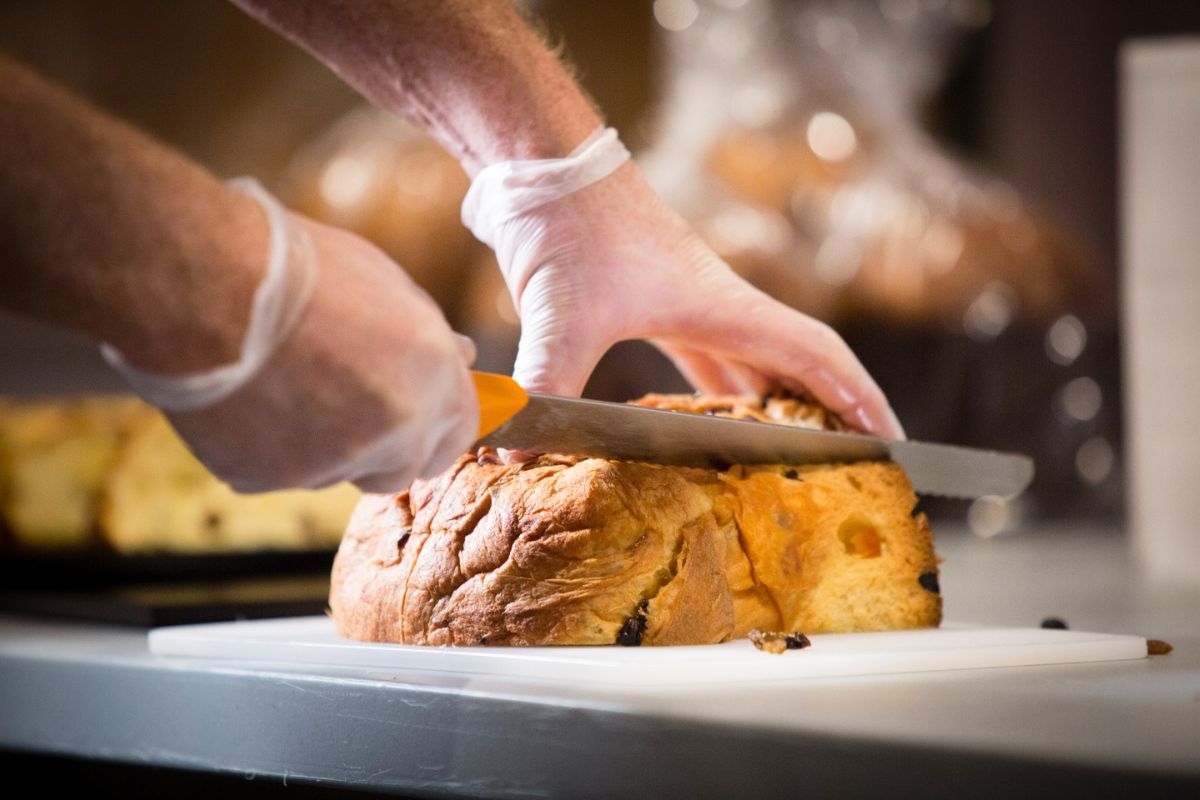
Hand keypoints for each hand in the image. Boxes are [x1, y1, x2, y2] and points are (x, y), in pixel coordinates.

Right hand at [143, 212, 478, 493]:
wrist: (201, 279)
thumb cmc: (293, 265)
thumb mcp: (381, 281)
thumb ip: (426, 335)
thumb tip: (460, 358)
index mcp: (431, 375)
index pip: (459, 431)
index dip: (435, 425)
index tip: (415, 417)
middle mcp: (393, 428)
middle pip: (402, 470)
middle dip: (384, 450)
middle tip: (345, 407)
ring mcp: (331, 461)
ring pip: (335, 473)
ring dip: (322, 446)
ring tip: (282, 382)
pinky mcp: (267, 479)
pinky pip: (275, 475)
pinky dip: (264, 447)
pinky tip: (245, 396)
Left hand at [482, 156, 903, 438]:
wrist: (541, 163)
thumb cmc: (570, 221)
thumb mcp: (562, 311)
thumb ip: (547, 384)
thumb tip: (516, 449)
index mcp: (721, 303)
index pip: (813, 355)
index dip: (857, 399)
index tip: (892, 442)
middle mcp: (714, 303)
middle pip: (791, 363)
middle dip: (826, 412)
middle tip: (849, 464)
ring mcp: (681, 302)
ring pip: (745, 363)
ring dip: (770, 405)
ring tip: (787, 456)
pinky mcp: (642, 303)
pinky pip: (696, 358)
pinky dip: (710, 392)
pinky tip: (699, 423)